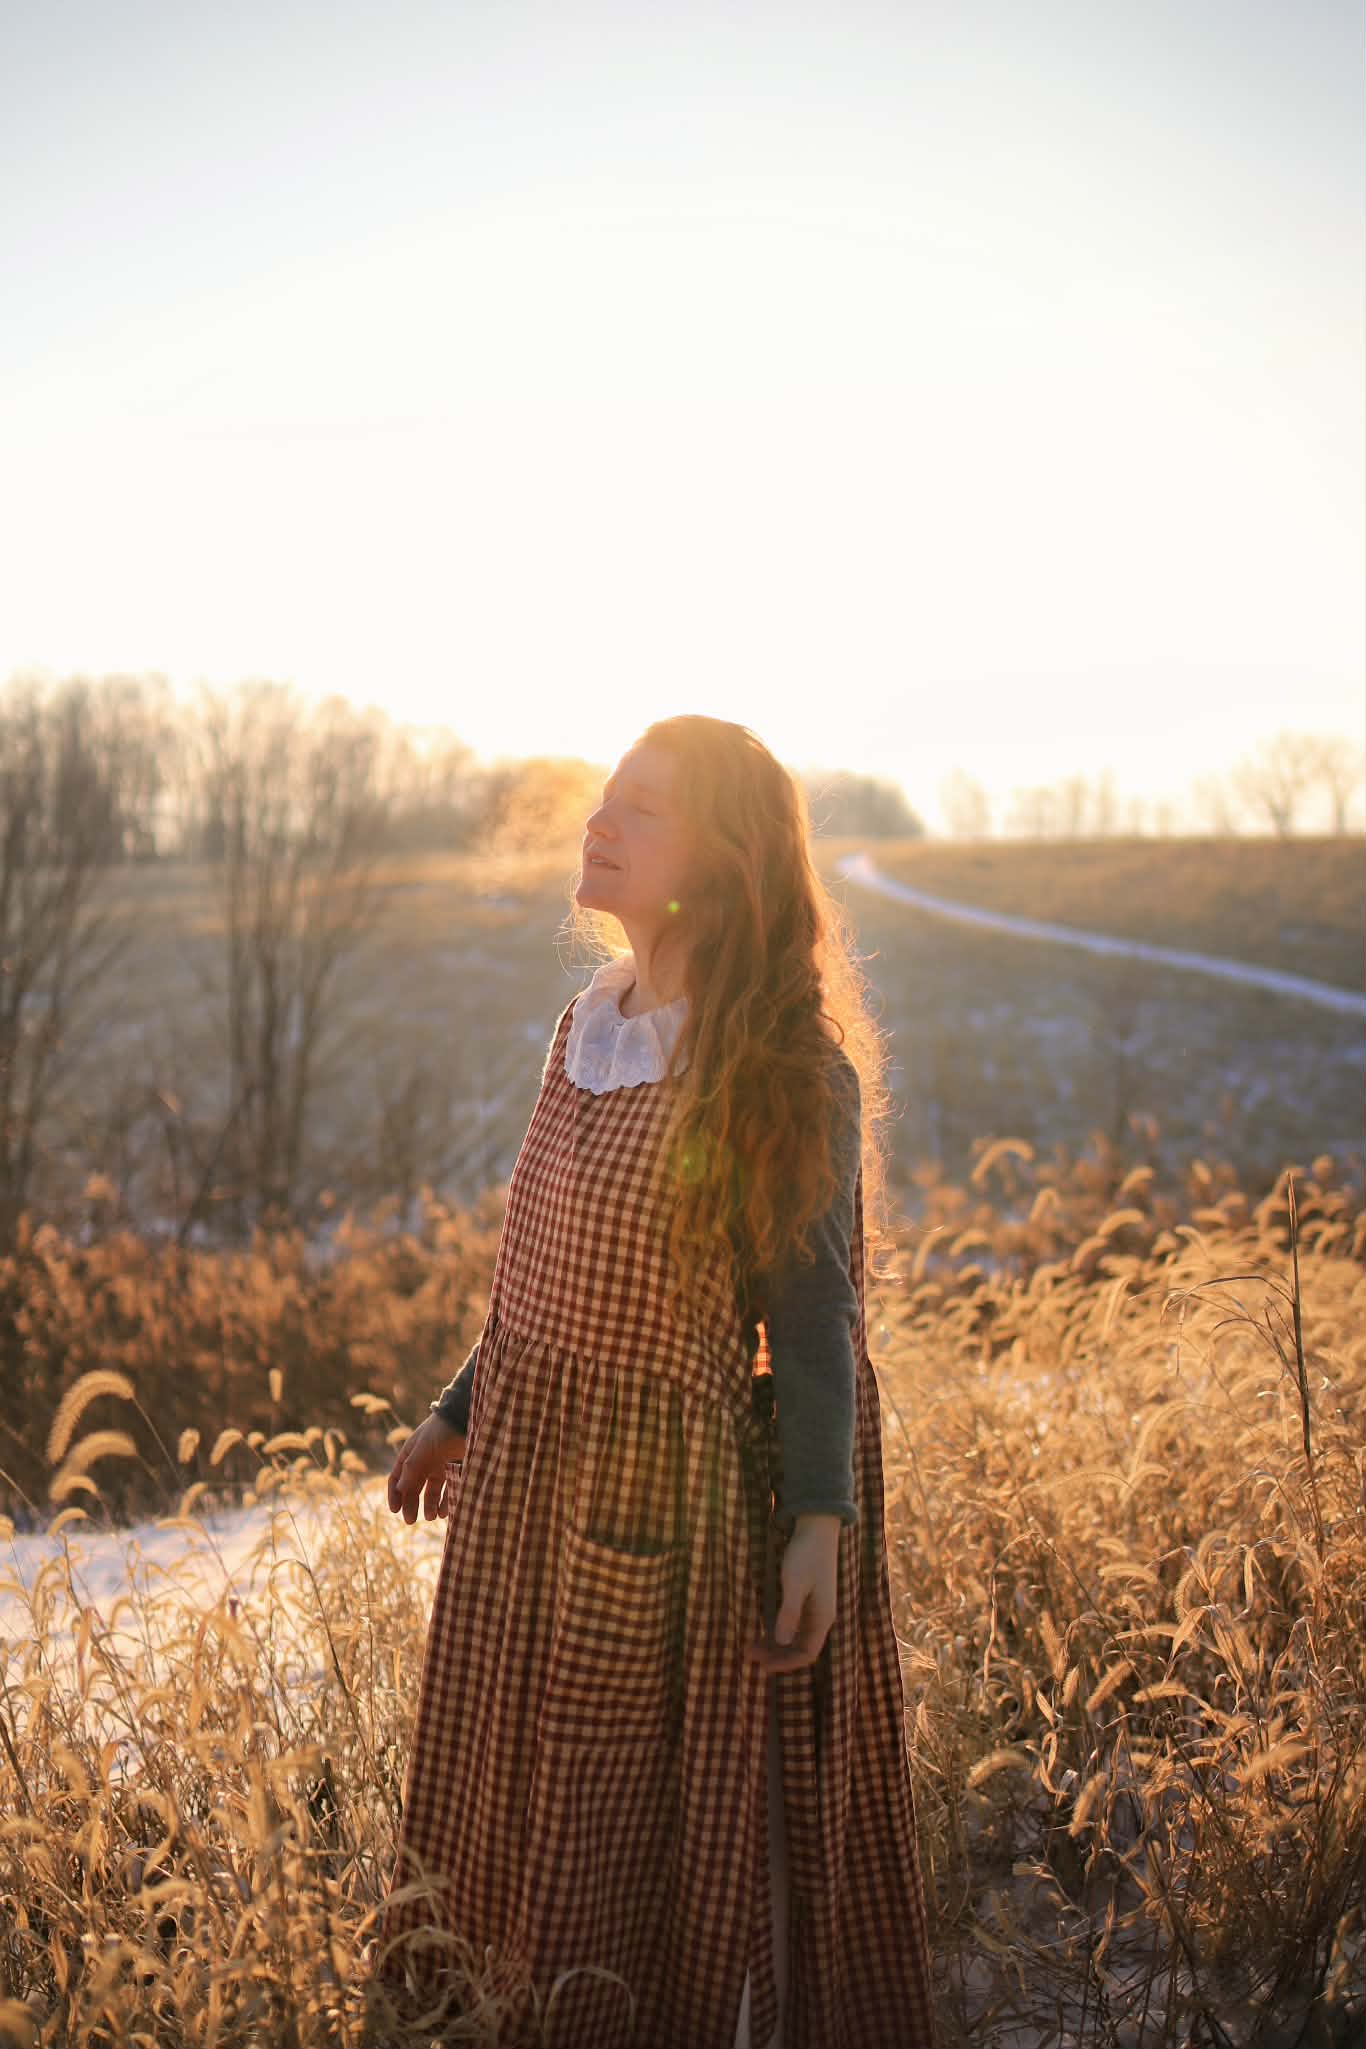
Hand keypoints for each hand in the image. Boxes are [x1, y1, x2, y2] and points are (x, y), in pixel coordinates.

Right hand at [386, 1412, 466, 1522]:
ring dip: (430, 1505)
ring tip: (431, 1516)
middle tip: (410, 1520)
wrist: (469, 1418)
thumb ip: (411, 1470)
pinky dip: (447, 1501)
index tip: (395, 1510)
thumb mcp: (423, 1450)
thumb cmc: (442, 1431)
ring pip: (433, 1490)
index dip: (394, 1494)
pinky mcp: (458, 1468)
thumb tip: (400, 1490)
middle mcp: (425, 1460)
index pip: (397, 1477)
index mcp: (411, 1453)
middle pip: (414, 1487)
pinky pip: (450, 1488)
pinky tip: (446, 1511)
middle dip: (411, 1504)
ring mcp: (442, 1465)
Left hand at [747, 1514, 840, 1672]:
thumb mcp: (794, 1584)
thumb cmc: (806, 1555)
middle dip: (776, 1655)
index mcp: (822, 1617)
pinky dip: (777, 1629)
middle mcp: (820, 1616)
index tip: (763, 1667)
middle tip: (749, 1656)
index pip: (807, 1653)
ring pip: (794, 1635)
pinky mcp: (807, 1596)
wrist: (816, 1527)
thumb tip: (780, 1642)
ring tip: (750, 1646)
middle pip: (799, 1647)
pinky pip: (792, 1622)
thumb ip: (788, 1613)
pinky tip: (762, 1629)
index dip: (786, 1663)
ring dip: (774, 1643)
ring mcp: (814, 1607)